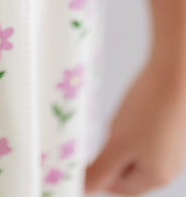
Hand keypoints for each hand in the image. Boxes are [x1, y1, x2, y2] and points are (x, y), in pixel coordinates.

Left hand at [84, 55, 185, 194]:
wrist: (174, 73)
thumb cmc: (149, 108)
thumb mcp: (118, 143)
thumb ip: (100, 171)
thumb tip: (84, 190)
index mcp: (157, 177)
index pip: (120, 188)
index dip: (101, 172)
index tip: (90, 152)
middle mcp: (168, 167)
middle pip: (128, 169)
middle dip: (113, 151)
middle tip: (112, 128)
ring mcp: (171, 147)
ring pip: (135, 149)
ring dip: (122, 135)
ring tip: (126, 115)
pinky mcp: (170, 128)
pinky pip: (145, 133)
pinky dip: (134, 122)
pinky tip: (135, 106)